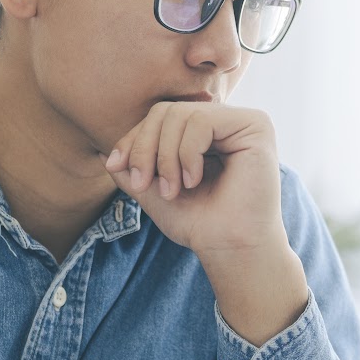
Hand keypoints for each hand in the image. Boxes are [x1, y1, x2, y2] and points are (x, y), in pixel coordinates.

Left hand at [104, 101, 307, 345]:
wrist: (229, 247)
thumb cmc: (198, 223)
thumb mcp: (153, 190)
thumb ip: (131, 169)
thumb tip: (103, 155)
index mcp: (203, 132)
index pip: (159, 117)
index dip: (133, 139)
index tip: (116, 166)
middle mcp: (223, 121)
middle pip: (166, 111)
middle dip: (145, 148)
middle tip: (142, 184)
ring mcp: (241, 120)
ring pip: (181, 115)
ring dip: (166, 156)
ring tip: (172, 190)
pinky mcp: (255, 125)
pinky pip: (202, 121)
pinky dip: (187, 153)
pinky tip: (193, 180)